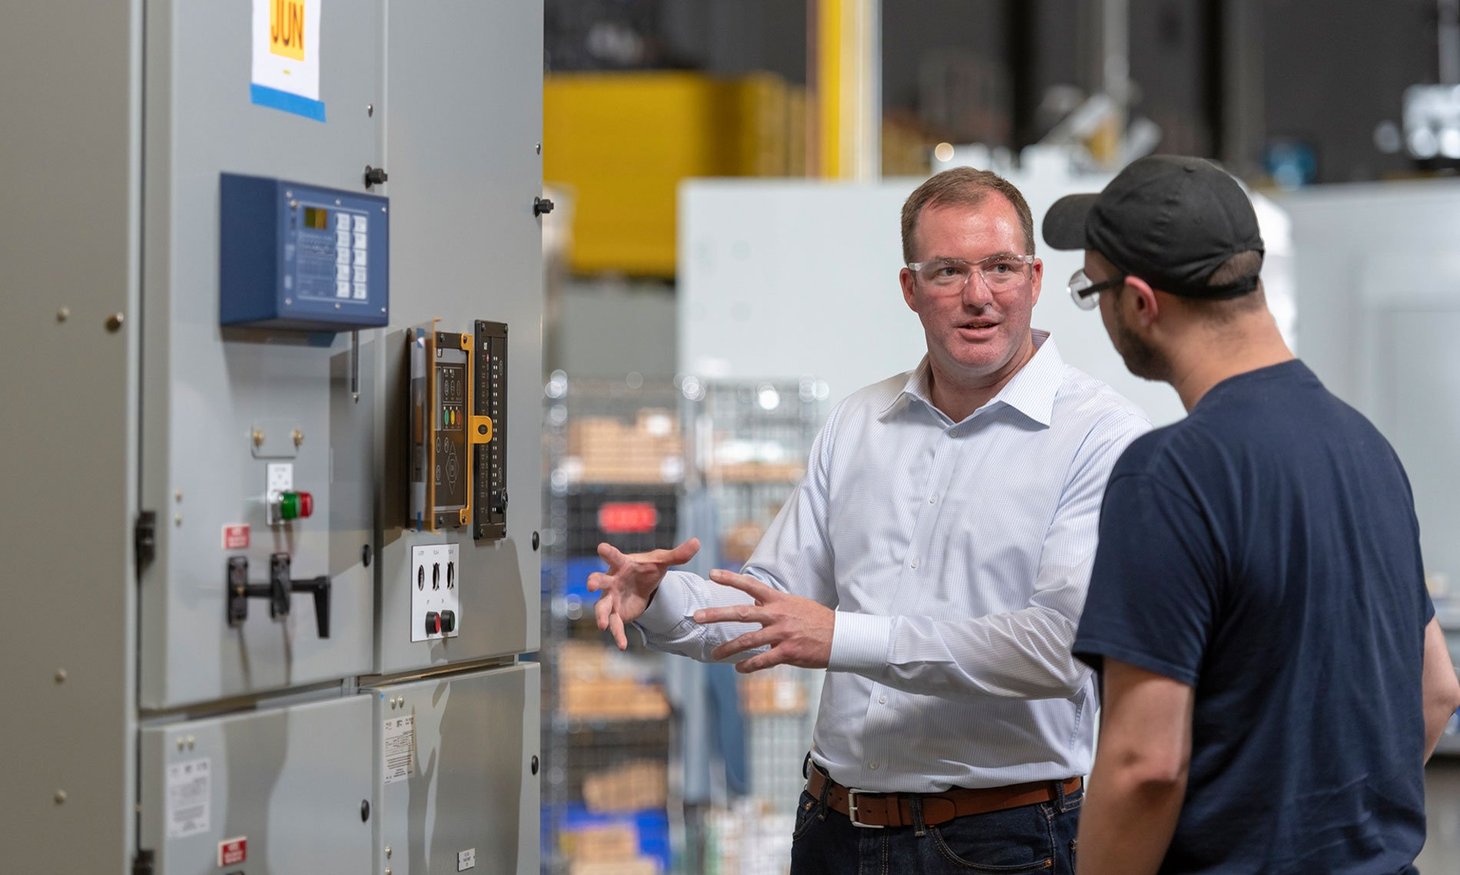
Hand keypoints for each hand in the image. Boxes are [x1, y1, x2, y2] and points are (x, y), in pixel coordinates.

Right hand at [587, 537, 700, 649]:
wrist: (643, 585)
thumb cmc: (647, 568)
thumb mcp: (662, 561)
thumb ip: (678, 554)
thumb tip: (697, 541)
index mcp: (622, 564)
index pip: (614, 556)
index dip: (608, 552)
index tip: (601, 548)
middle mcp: (612, 580)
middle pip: (600, 580)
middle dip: (595, 582)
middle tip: (591, 584)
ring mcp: (612, 598)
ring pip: (602, 606)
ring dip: (601, 615)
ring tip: (603, 625)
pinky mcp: (616, 613)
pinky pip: (615, 624)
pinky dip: (618, 635)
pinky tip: (622, 645)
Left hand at [696, 569, 833, 671]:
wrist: (840, 637)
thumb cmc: (817, 620)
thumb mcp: (795, 604)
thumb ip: (773, 603)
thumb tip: (754, 601)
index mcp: (779, 600)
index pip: (751, 585)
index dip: (730, 579)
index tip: (712, 574)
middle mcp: (778, 615)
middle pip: (741, 613)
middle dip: (716, 614)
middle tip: (697, 616)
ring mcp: (782, 634)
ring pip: (748, 641)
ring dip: (728, 648)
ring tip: (714, 654)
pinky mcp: (788, 652)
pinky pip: (763, 660)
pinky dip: (749, 665)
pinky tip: (739, 668)